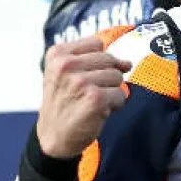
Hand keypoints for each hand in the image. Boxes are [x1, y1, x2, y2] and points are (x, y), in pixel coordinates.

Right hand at [36, 35, 131, 159]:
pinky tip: (98, 111)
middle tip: (87, 93)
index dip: (98, 61)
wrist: (54, 136)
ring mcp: (80, 82)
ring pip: (117, 76)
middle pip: (109, 59)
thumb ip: (92, 59)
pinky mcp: (95, 99)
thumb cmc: (64, 102)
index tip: (85, 75)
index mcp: (57, 54)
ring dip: (110, 91)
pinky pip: (121, 94)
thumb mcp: (65, 73)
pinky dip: (115, 105)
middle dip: (106, 77)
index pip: (97, 44)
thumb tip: (127, 63)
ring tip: (92, 101)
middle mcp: (66, 66)